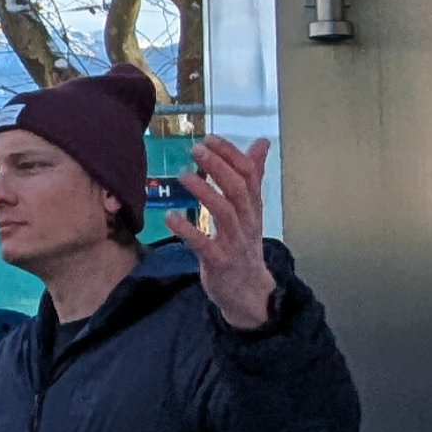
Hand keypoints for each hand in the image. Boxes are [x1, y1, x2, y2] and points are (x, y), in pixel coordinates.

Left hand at [165, 134, 277, 331]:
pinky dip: (187, 229)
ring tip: (184, 176)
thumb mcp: (251, 211)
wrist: (250, 293)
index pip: (249, 174)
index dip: (231, 154)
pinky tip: (170, 216)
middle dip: (218, 167)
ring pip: (224, 213)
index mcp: (253, 207)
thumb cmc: (244, 245)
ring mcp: (234, 242)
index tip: (210, 138)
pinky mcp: (219, 262)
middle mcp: (247, 222)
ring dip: (205, 192)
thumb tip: (261, 142)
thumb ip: (253, 176)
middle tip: (196, 149)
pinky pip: (204, 244)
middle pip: (239, 189)